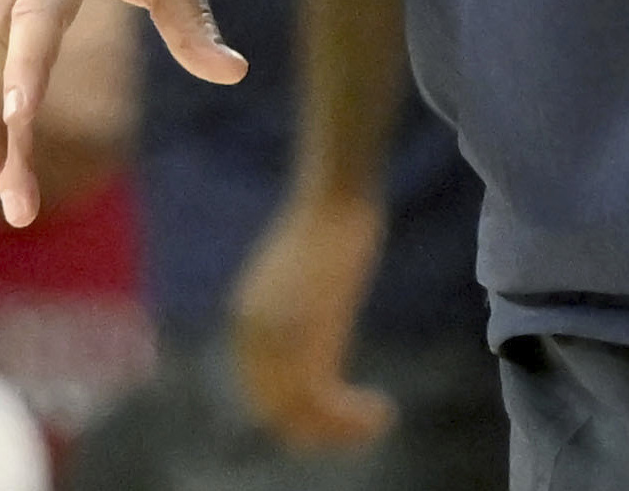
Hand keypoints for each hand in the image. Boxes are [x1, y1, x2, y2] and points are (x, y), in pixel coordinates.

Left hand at [228, 185, 395, 451]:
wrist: (335, 198)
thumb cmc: (328, 230)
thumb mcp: (300, 280)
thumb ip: (295, 317)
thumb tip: (309, 343)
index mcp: (246, 321)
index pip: (261, 393)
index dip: (301, 416)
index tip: (341, 414)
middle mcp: (254, 333)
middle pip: (275, 411)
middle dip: (319, 430)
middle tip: (364, 425)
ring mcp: (278, 334)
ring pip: (297, 414)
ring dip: (338, 430)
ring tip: (378, 421)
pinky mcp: (307, 330)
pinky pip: (319, 399)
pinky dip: (350, 419)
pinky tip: (382, 411)